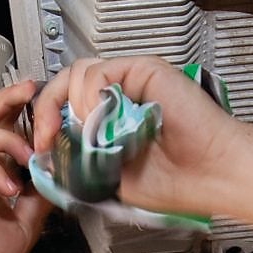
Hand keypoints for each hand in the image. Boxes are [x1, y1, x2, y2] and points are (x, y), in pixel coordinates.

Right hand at [0, 79, 49, 252]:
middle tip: (32, 88)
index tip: (48, 104)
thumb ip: (41, 197)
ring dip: (9, 139)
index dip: (24, 115)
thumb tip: (64, 176)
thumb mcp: (27, 223)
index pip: (8, 132)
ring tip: (30, 156)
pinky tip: (10, 188)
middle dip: (10, 100)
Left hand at [31, 55, 252, 242]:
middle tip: (46, 137)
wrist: (209, 175)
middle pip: (66, 84)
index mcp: (111, 120)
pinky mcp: (143, 70)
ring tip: (83, 133)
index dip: (48, 122)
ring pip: (78, 74)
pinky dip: (90, 94)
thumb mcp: (110, 177)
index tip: (43, 148)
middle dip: (46, 109)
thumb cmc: (173, 182)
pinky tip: (99, 118)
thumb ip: (82, 160)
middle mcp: (120, 96)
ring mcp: (131, 81)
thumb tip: (48, 155)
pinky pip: (99, 71)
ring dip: (71, 105)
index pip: (67, 107)